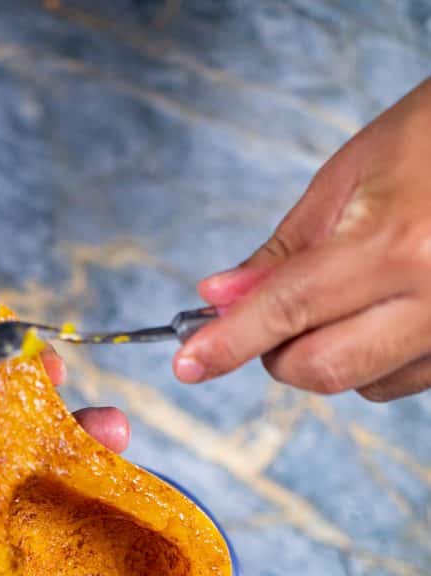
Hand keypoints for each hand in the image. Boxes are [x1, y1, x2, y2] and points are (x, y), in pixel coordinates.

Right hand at [0, 244, 128, 575]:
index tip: (112, 561)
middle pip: (28, 496)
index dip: (59, 567)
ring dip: (67, 426)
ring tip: (105, 422)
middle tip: (122, 475)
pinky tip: (49, 370)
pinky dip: (25, 372)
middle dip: (78, 486)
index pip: (6, 569)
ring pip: (23, 435)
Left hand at [174, 77, 430, 401]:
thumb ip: (283, 251)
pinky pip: (399, 382)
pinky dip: (370, 361)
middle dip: (275, 352)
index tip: (188, 363)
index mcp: (396, 244)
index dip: (228, 341)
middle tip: (267, 316)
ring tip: (345, 294)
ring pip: (360, 384)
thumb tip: (220, 299)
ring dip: (326, 355)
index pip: (288, 310)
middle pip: (321, 367)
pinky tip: (380, 312)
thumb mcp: (350, 177)